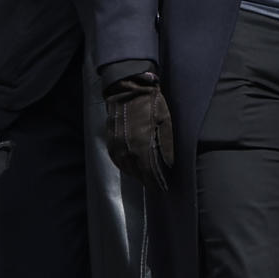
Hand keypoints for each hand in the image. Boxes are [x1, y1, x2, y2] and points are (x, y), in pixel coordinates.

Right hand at [104, 72, 173, 190]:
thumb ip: (165, 145)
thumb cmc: (150, 104)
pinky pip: (117, 159)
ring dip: (135, 174)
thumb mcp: (165, 122)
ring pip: (125, 167)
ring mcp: (116, 145)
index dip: (156, 182)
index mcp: (141, 146)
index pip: (149, 173)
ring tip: (144, 178)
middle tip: (155, 185)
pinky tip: (131, 166)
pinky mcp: (110, 140)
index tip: (162, 188)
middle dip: (147, 180)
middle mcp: (126, 149)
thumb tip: (168, 164)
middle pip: (137, 173)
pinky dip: (124, 165)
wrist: (127, 88)